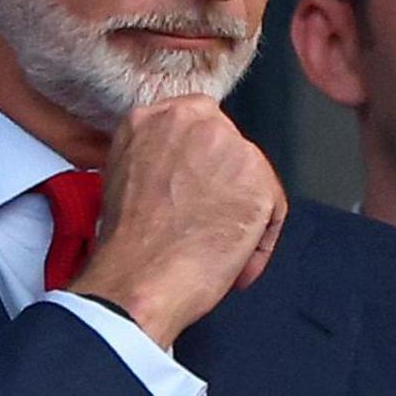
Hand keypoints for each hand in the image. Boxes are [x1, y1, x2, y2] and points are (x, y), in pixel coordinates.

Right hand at [68, 95, 286, 345]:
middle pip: (229, 148)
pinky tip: (233, 264)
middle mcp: (198, 122)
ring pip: (252, 178)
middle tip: (208, 219)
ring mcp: (232, 149)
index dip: (200, 163)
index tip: (199, 186)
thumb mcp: (124, 173)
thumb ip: (157, 154)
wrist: (138, 278)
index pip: (198, 125)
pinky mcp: (259, 182)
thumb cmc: (125, 243)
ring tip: (215, 246)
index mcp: (155, 117)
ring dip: (240, 212)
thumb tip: (182, 167)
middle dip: (224, 184)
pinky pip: (272, 212)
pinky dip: (257, 244)